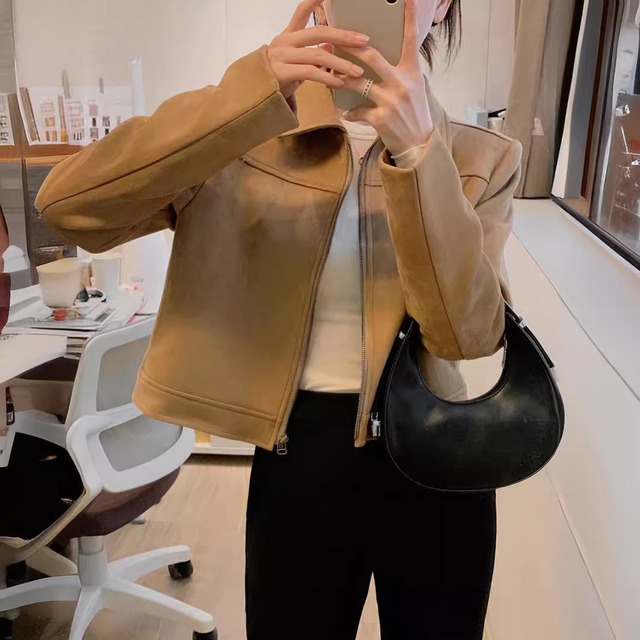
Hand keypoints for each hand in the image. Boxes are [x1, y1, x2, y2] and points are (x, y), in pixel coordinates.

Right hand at [268, 0, 369, 98]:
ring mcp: (282, 56)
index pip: (303, 10)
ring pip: (317, 55)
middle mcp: (285, 41)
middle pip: (318, 33)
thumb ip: (312, 54)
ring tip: (357, 72)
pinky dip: (327, 78)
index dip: (315, 0)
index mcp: (289, 35)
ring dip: (340, 63)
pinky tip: (339, 83)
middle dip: (343, 36)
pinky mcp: (282, 73)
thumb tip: (330, 48)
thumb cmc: (278, 78)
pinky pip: (310, 72)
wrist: (255, 95)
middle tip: (363, 41)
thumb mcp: (296, 62)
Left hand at [338, 0, 433, 156]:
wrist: (419, 146)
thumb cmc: (414, 116)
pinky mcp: (381, 118)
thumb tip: (376, 61)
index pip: (410, 41)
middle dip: (348, 48)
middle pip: (371, 57)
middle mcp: (402, 83)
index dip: (408, 19)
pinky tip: (347, 114)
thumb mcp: (414, 90)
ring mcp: (391, 100)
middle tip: (332, 41)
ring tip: (330, 75)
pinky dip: (350, 112)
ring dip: (340, 78)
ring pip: (358, 82)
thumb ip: (399, 73)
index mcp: (412, 72)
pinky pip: (356, 111)